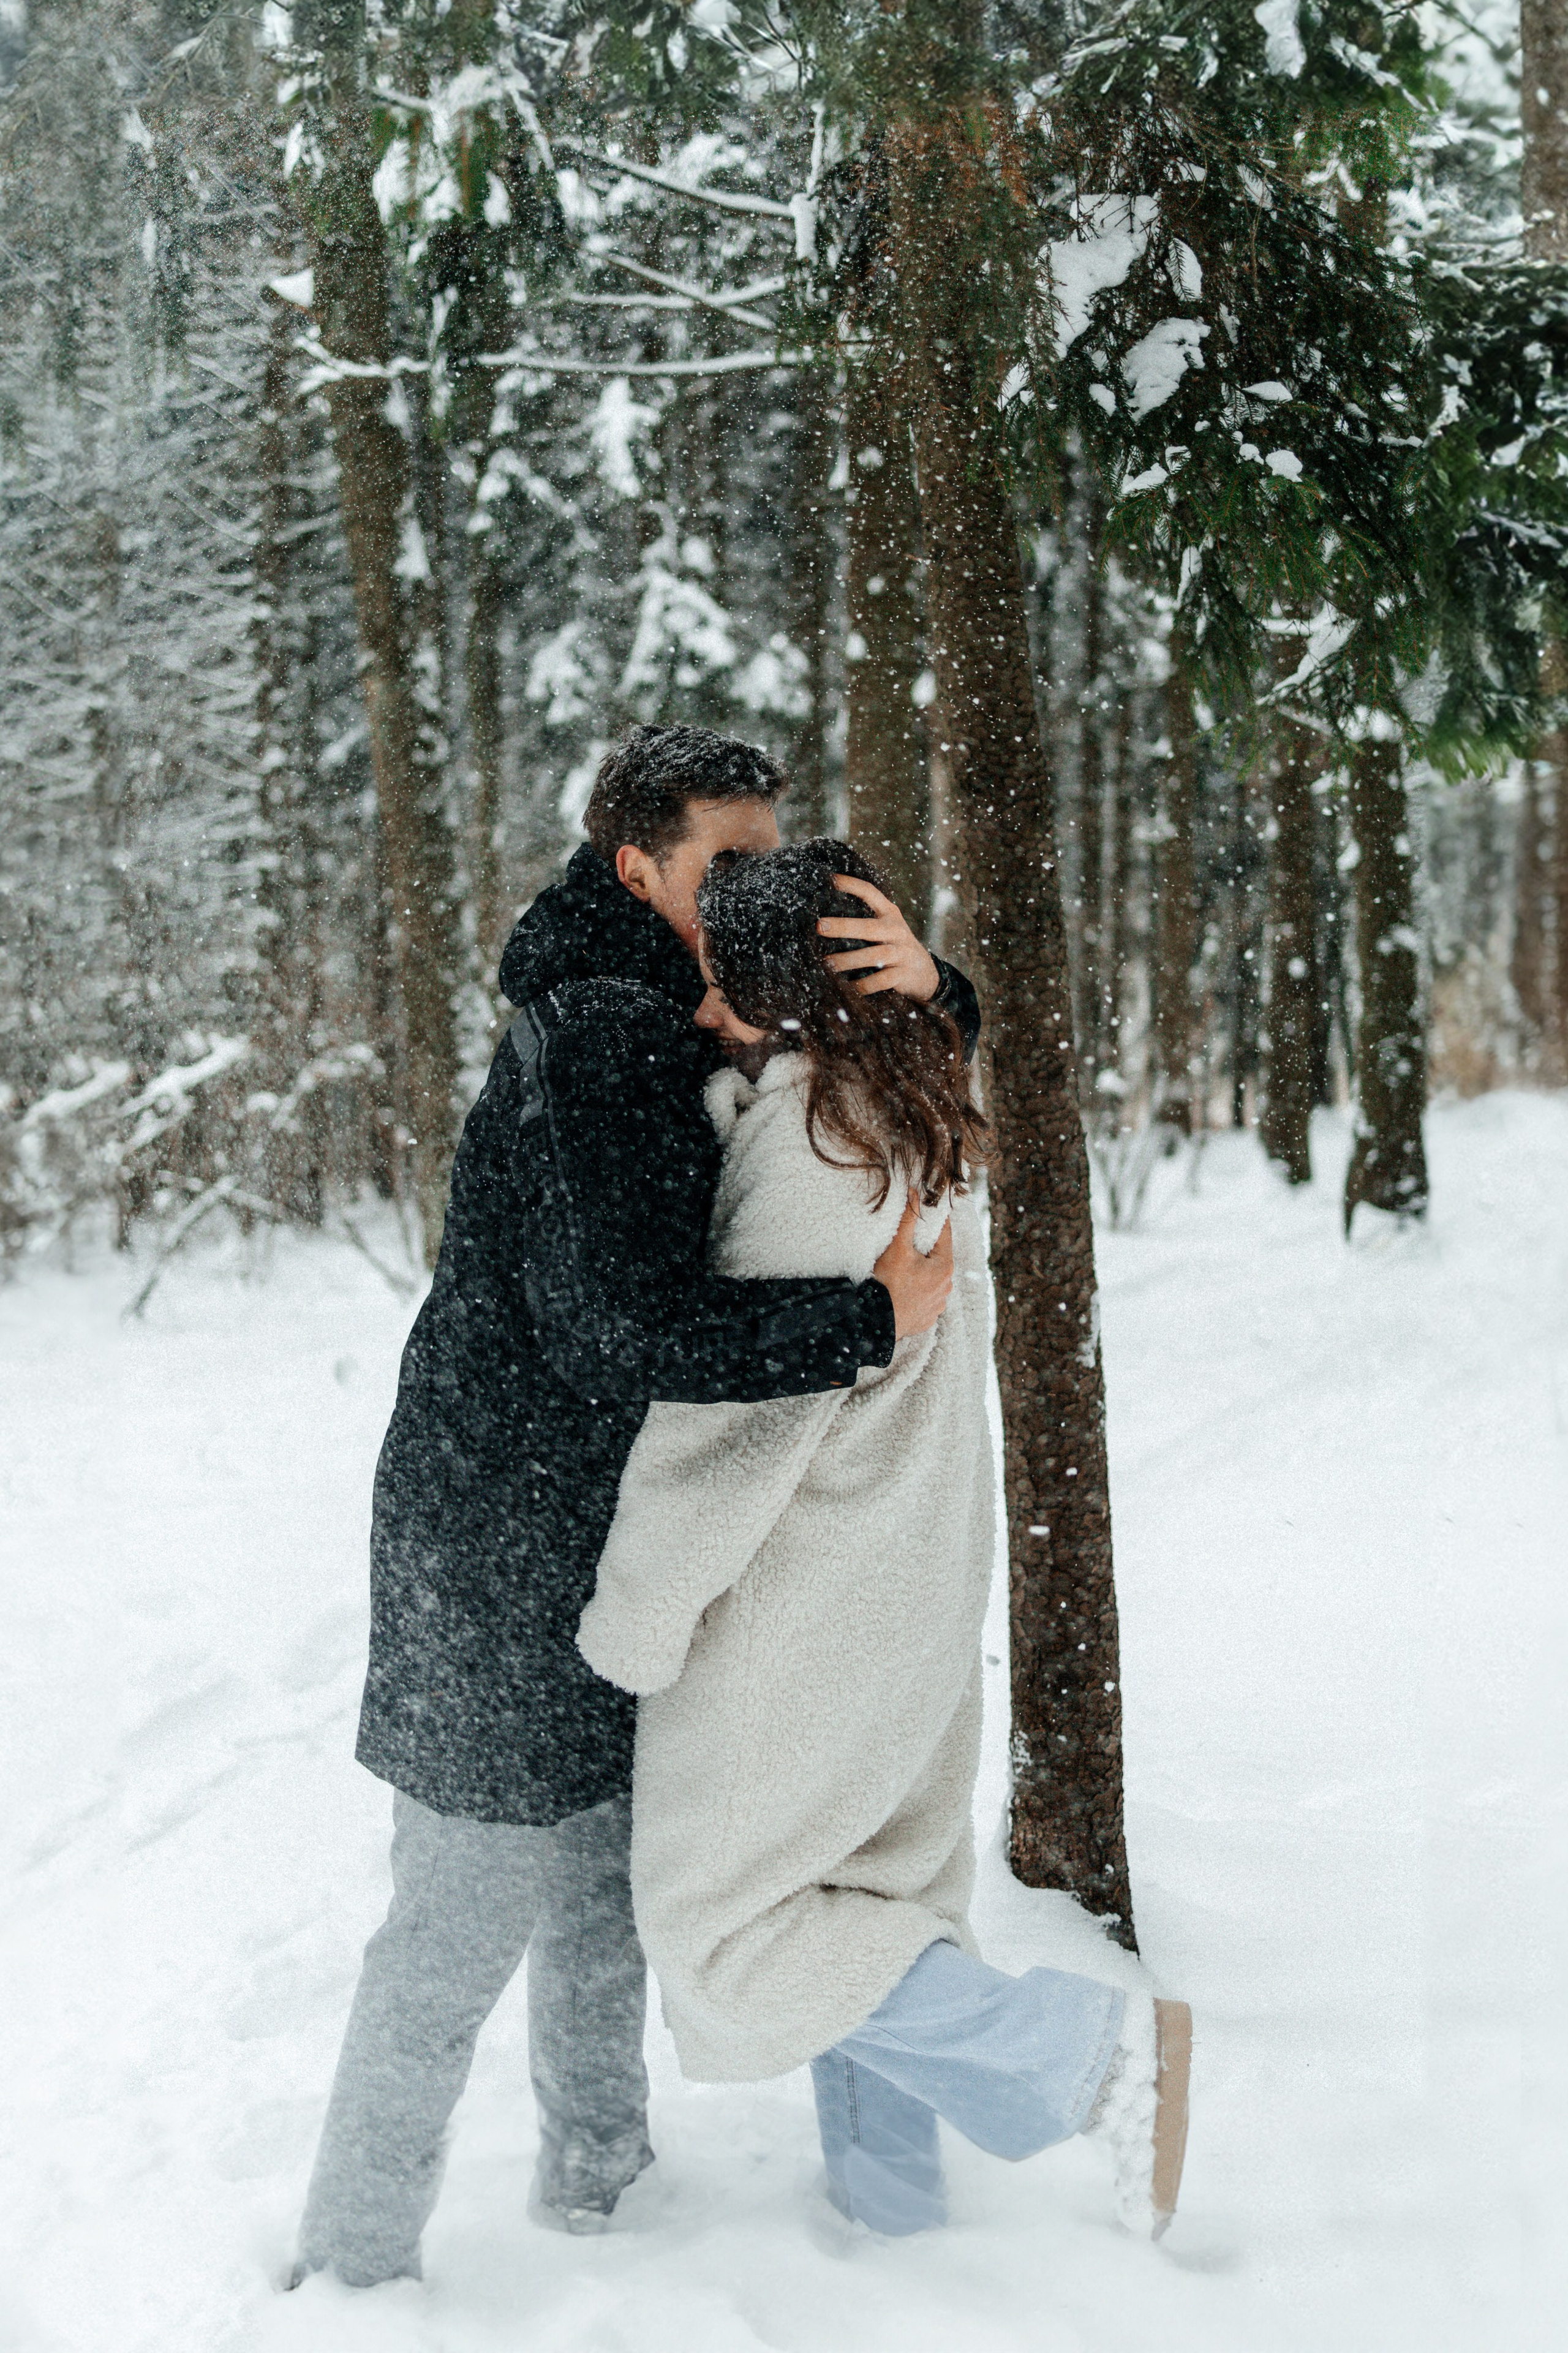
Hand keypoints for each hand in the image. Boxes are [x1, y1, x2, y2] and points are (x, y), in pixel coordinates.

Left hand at [819, 875, 939, 1002]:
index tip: (831, 878)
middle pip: (868, 927)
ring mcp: (901, 952)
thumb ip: (865, 921)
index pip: (871, 893)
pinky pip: (881, 980)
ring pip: (873, 955)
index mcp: (890, 914)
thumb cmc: (895, 947)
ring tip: (827, 963)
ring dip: (848, 960)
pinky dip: (864, 985)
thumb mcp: (887, 928)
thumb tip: (825, 921)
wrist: (926, 974)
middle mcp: (896, 930)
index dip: (852, 885)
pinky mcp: (902, 974)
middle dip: (843, 926)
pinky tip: (849, 988)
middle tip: (819, 926)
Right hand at [872, 1192, 952, 1339]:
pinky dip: (917, 1291)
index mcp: (944, 1267)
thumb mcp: (898, 1247)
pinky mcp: (927, 1319)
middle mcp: (946, 1287)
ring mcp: (938, 1305)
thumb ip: (908, 1218)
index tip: (931, 1209)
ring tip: (904, 1268)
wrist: (876, 1323)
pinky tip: (902, 1288)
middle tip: (910, 1240)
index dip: (937, 1220)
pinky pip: (925, 1299)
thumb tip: (915, 1193)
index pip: (945, 1235)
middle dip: (926, 1249)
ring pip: (932, 1280)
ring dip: (922, 1272)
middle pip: (938, 1259)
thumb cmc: (887, 1284)